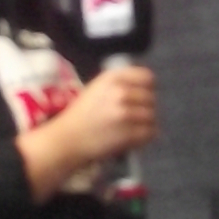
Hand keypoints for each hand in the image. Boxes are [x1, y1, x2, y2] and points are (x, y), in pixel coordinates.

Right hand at [16, 65, 157, 199]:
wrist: (66, 140)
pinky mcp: (129, 133)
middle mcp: (120, 92)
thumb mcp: (97, 89)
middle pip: (151, 98)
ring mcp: (125, 113)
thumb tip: (146, 89)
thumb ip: (120, 84)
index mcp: (112, 78)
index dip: (147, 88)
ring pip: (152, 116)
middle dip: (146, 108)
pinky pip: (150, 132)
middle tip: (134, 117)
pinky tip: (133, 138)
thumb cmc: (80, 116)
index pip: (147, 77)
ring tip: (132, 129)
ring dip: (146, 124)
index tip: (142, 96)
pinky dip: (145, 137)